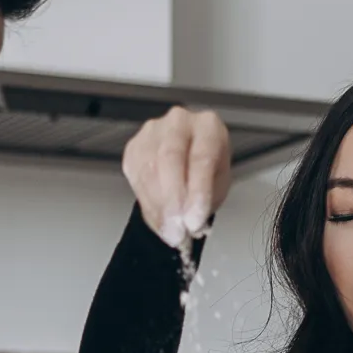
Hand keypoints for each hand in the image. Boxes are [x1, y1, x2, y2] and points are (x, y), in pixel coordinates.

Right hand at [122, 106, 232, 248]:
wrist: (186, 166)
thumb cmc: (206, 171)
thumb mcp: (218, 185)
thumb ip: (205, 201)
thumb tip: (189, 224)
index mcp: (208, 126)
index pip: (202, 157)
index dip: (198, 192)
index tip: (195, 220)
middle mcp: (179, 122)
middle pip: (171, 157)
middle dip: (173, 199)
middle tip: (178, 229)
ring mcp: (152, 132)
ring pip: (149, 168)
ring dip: (159, 205)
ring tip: (170, 230)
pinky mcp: (134, 146)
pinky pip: (136, 176)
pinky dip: (147, 202)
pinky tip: (159, 217)